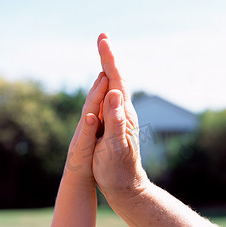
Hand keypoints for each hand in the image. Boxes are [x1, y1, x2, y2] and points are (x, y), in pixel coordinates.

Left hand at [64, 72, 107, 180]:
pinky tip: (104, 102)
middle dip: (99, 85)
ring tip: (104, 79)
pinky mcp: (92, 133)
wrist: (75, 178)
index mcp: (85, 127)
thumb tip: (91, 116)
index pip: (92, 105)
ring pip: (94, 106)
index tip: (106, 73)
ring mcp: (88, 128)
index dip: (99, 90)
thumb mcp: (84, 151)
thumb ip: (87, 133)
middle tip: (106, 67)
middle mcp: (85, 125)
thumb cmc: (80, 166)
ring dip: (99, 92)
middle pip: (92, 101)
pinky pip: (98, 114)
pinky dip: (102, 104)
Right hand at [93, 34, 148, 203]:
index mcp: (122, 115)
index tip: (102, 40)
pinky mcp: (115, 126)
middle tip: (103, 39)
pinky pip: (110, 102)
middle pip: (115, 80)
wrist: (125, 186)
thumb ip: (115, 120)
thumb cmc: (117, 170)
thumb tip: (114, 92)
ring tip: (105, 56)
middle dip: (108, 59)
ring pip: (113, 90)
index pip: (116, 81)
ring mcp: (120, 119)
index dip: (109, 60)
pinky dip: (106, 88)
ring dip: (109, 70)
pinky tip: (105, 87)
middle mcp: (123, 113)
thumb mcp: (114, 147)